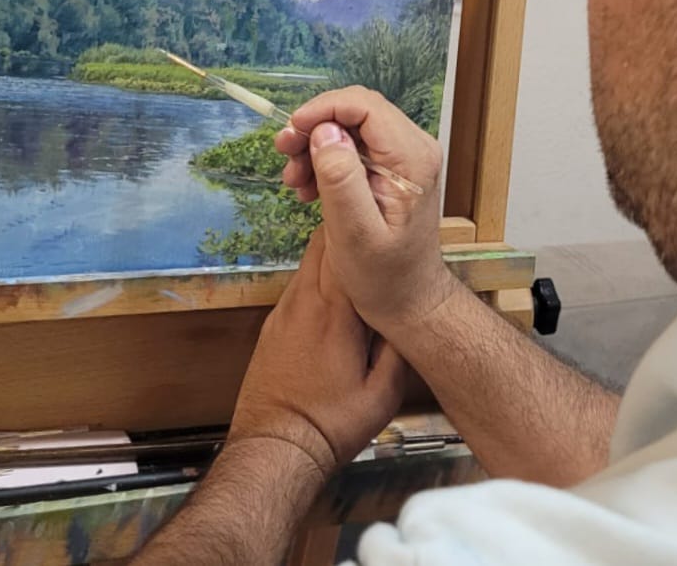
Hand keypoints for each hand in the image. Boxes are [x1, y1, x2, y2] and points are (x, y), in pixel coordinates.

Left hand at [229, 230, 406, 479]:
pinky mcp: (272, 324)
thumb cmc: (329, 424)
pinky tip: (334, 304)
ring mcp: (283, 311)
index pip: (343, 245)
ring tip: (359, 272)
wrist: (275, 446)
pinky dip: (315, 282)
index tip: (382, 230)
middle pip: (320, 242)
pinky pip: (296, 287)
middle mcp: (303, 301)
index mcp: (335, 312)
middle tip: (373, 244)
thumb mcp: (383, 394)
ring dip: (331, 260)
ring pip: (307, 263)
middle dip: (346, 236)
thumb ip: (398, 347)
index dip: (363, 232)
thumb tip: (405, 315)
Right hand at [275, 87, 455, 336]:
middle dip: (314, 126)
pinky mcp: (390, 169)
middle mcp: (413, 148)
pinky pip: (352, 146)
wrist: (408, 300)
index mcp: (411, 159)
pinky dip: (325, 159)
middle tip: (283, 153)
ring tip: (294, 180)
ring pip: (350, 127)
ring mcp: (403, 157)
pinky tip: (309, 188)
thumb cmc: (384, 276)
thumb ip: (341, 180)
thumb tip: (324, 133)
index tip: (291, 132)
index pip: (365, 106)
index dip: (323, 109)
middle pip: (356, 112)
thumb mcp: (355, 233)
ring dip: (315, 145)